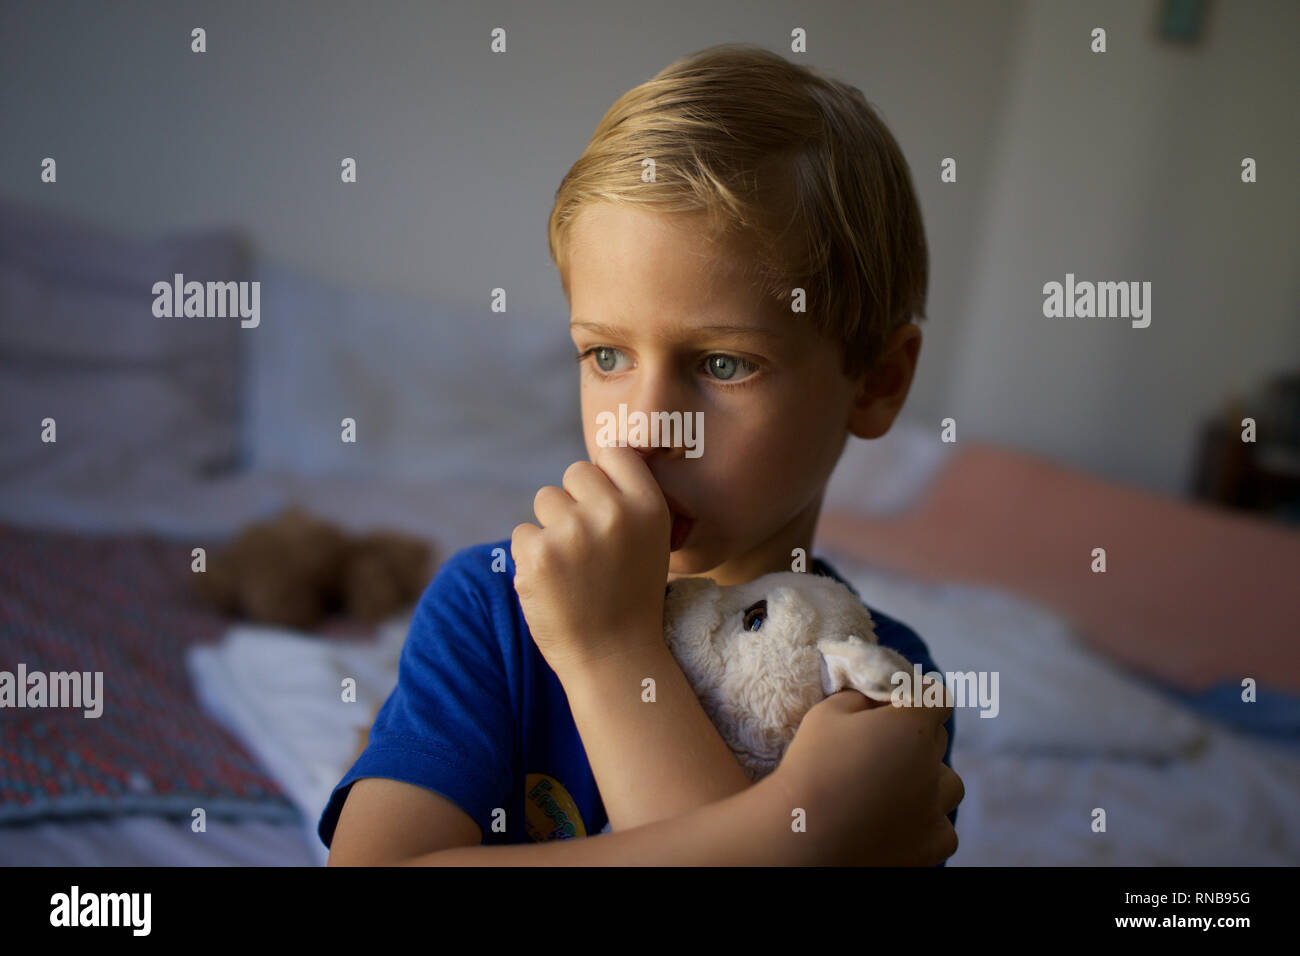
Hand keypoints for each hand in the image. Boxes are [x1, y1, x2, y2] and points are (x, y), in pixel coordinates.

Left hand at [511, 444, 671, 674]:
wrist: (613, 658)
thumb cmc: (630, 596)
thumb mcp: (651, 542)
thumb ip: (629, 499)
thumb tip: (599, 459)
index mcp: (649, 506)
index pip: (614, 452)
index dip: (604, 478)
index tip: (604, 505)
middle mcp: (613, 512)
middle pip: (574, 473)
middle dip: (574, 502)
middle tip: (588, 547)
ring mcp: (573, 532)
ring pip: (545, 500)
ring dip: (551, 528)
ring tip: (573, 568)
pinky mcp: (537, 554)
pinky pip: (523, 533)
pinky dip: (531, 557)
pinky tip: (555, 584)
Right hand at [768, 685, 962, 865]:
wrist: (801, 838)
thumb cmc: (810, 769)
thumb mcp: (826, 713)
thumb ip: (860, 698)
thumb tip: (875, 700)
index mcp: (912, 728)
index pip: (936, 697)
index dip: (917, 696)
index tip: (897, 703)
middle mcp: (933, 767)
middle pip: (938, 740)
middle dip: (915, 736)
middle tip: (880, 746)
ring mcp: (935, 811)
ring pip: (949, 785)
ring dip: (929, 781)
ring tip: (895, 788)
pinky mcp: (930, 848)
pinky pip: (944, 829)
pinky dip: (928, 824)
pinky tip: (900, 823)